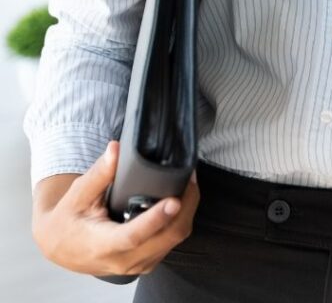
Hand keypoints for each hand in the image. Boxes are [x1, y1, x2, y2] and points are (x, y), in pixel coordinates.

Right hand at [32, 140, 199, 277]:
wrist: (61, 246)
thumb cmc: (69, 220)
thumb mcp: (78, 194)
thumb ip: (99, 173)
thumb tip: (116, 149)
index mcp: (102, 245)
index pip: (134, 236)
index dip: (156, 219)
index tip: (174, 200)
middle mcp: (122, 260)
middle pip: (166, 237)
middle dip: (185, 206)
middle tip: (189, 176)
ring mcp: (136, 264)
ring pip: (174, 239)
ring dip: (186, 212)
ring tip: (186, 183)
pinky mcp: (146, 261)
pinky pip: (172, 242)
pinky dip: (180, 220)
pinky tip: (179, 200)